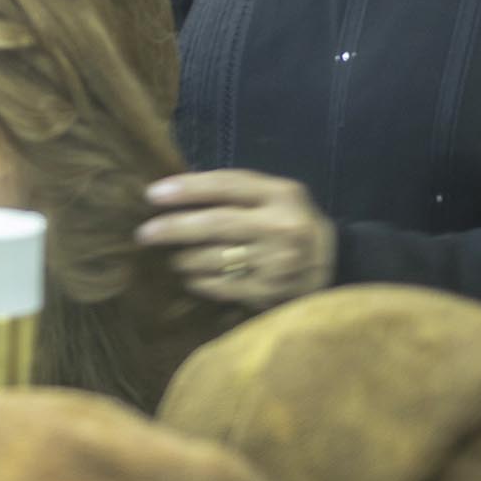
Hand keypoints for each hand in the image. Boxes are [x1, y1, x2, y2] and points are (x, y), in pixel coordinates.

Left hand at [135, 169, 335, 308]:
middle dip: (174, 228)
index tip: (152, 194)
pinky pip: (220, 286)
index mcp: (282, 196)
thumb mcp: (279, 194)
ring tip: (172, 255)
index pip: (227, 186)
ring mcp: (275, 265)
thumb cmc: (294, 222)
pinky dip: (198, 280)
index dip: (187, 189)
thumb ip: (239, 190)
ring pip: (214, 259)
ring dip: (183, 258)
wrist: (337, 265)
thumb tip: (180, 191)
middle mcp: (280, 229)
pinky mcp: (268, 294)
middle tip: (144, 232)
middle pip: (216, 224)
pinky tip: (189, 275)